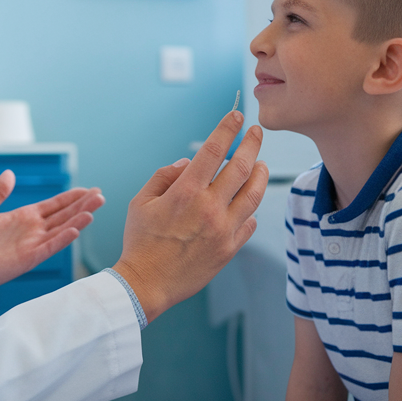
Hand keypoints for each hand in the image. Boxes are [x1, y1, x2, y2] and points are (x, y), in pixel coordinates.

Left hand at [0, 171, 104, 311]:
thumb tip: (10, 173)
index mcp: (22, 217)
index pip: (52, 206)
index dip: (70, 198)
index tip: (88, 190)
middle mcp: (31, 230)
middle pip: (63, 215)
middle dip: (82, 205)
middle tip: (100, 195)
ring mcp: (32, 245)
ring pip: (61, 229)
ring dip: (78, 219)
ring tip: (95, 208)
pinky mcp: (27, 259)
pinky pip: (49, 247)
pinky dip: (63, 239)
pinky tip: (76, 229)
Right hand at [111, 111, 268, 321]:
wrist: (147, 283)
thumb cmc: (140, 241)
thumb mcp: (140, 202)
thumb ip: (164, 176)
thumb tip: (188, 163)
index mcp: (185, 192)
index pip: (214, 150)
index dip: (227, 128)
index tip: (237, 116)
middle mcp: (209, 208)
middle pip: (242, 167)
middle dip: (252, 143)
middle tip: (256, 132)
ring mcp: (223, 229)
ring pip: (254, 193)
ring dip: (261, 173)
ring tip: (261, 164)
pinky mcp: (230, 249)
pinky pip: (250, 222)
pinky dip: (250, 208)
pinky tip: (247, 202)